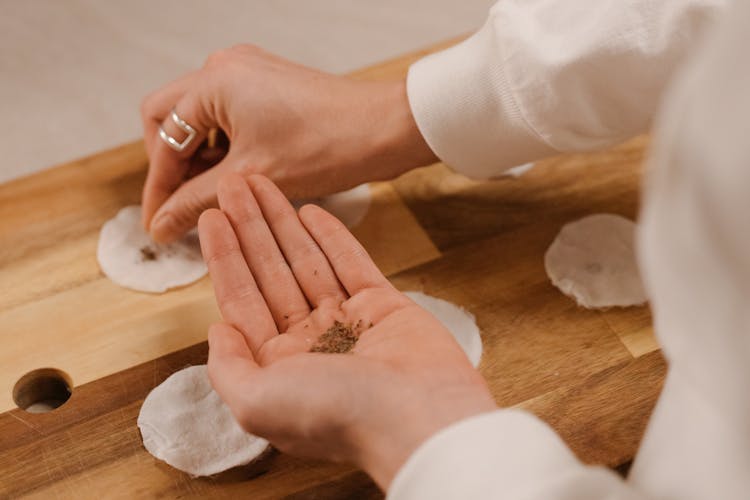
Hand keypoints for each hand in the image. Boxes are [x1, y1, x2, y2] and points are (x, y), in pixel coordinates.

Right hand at [142, 44, 435, 242]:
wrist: (385, 129)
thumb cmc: (328, 145)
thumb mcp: (251, 179)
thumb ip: (196, 200)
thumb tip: (161, 224)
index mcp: (214, 82)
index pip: (163, 138)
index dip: (158, 187)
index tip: (158, 222)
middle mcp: (226, 68)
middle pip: (170, 119)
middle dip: (173, 167)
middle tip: (180, 206)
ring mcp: (249, 72)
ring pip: (200, 119)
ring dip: (199, 159)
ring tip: (211, 196)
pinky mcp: (268, 85)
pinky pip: (228, 115)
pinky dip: (225, 148)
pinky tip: (236, 178)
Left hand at [199, 173, 495, 488]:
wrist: (419, 416)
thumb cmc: (336, 415)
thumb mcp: (256, 403)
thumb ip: (227, 367)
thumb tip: (217, 331)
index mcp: (276, 366)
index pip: (242, 300)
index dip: (224, 256)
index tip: (210, 216)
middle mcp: (309, 343)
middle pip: (270, 273)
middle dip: (249, 228)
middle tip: (232, 183)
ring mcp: (347, 322)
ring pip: (307, 262)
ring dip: (283, 222)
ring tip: (262, 184)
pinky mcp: (383, 306)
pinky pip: (351, 262)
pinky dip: (332, 236)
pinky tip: (309, 210)